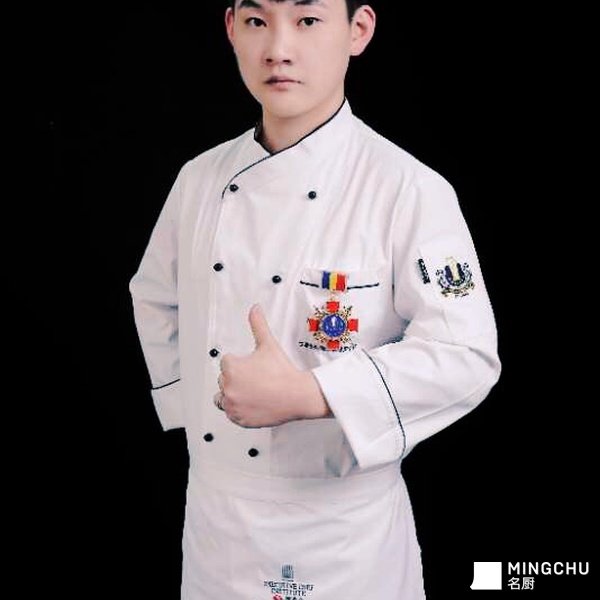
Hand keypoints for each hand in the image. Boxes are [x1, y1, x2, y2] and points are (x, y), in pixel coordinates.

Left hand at [218, 304, 329, 427]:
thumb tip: (255, 308)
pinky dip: (238, 410)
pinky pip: (230, 413)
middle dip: (237, 378)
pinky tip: (253, 403)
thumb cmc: (283, 371)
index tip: (255, 368)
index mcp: (231, 368)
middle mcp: (228, 387)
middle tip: (258, 379)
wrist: (297, 396)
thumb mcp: (268, 344)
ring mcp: (232, 405)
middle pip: (224, 379)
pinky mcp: (238, 419)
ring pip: (223, 397)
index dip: (242, 364)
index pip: (227, 362)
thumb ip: (258, 325)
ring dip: (232, 394)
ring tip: (252, 392)